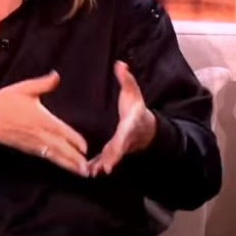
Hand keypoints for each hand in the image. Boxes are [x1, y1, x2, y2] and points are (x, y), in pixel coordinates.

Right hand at [0, 71, 88, 176]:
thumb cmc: (6, 101)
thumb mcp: (24, 88)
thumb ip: (43, 83)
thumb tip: (56, 75)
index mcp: (41, 119)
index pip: (62, 131)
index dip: (74, 140)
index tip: (85, 148)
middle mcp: (39, 134)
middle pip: (60, 148)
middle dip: (74, 159)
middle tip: (87, 170)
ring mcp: (33, 143)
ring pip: (54, 155)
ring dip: (68, 164)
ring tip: (81, 173)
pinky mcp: (27, 148)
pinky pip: (45, 156)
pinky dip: (56, 162)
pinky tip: (65, 166)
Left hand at [88, 61, 156, 175]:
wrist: (146, 127)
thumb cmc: (137, 108)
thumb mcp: (133, 91)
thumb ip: (126, 79)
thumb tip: (120, 63)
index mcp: (131, 122)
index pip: (127, 131)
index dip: (122, 140)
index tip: (118, 146)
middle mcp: (127, 137)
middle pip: (120, 149)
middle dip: (113, 158)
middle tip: (105, 168)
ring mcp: (122, 146)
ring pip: (113, 157)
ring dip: (104, 165)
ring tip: (92, 172)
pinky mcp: (115, 151)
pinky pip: (107, 159)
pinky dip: (99, 165)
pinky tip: (88, 171)